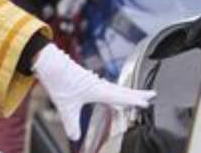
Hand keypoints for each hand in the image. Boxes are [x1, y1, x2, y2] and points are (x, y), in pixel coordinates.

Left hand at [32, 44, 154, 140]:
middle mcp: (98, 84)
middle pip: (122, 90)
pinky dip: (114, 90)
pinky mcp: (86, 79)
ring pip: (115, 87)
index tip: (148, 102)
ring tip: (136, 97)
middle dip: (137, 93)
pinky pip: (106, 86)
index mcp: (98, 90)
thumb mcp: (65, 107)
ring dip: (127, 92)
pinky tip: (111, 94)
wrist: (48, 63)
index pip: (121, 96)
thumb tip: (74, 137)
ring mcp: (93, 81)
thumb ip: (71, 124)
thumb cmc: (58, 80)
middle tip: (152, 94)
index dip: (134, 100)